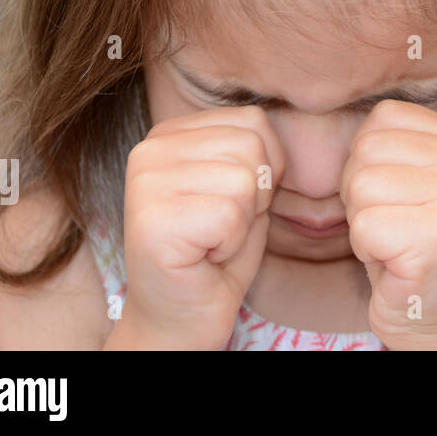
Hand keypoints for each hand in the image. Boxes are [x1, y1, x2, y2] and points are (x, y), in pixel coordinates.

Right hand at [116, 106, 285, 349]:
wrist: (180, 319)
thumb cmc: (216, 254)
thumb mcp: (243, 187)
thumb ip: (256, 150)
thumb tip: (291, 116)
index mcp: (170, 133)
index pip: (254, 121)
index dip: (267, 170)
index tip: (233, 204)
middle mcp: (149, 149)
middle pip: (252, 146)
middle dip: (257, 196)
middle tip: (222, 228)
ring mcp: (145, 183)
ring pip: (245, 180)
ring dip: (243, 221)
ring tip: (212, 241)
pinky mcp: (152, 221)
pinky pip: (231, 215)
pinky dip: (231, 243)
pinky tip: (203, 258)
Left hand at [340, 100, 436, 349]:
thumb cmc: (416, 252)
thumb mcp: (415, 182)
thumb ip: (393, 145)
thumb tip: (333, 98)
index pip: (382, 118)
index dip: (369, 162)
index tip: (398, 200)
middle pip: (366, 149)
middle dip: (361, 195)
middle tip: (396, 228)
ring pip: (359, 185)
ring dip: (363, 224)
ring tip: (396, 244)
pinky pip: (362, 226)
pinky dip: (366, 251)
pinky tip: (397, 265)